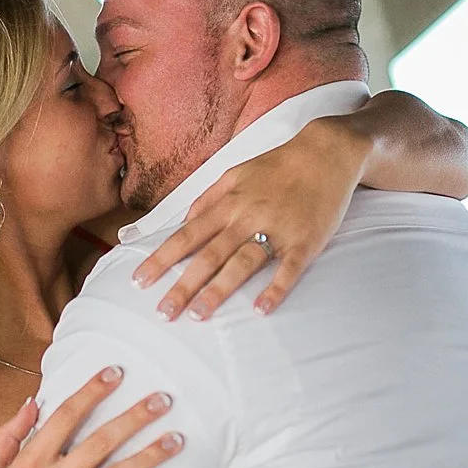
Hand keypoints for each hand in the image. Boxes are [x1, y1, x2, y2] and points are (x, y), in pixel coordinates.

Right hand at [0, 368, 184, 467]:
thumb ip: (8, 438)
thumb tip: (31, 403)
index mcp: (29, 464)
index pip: (65, 417)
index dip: (92, 391)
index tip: (116, 372)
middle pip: (101, 441)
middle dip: (135, 416)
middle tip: (164, 398)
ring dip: (152, 455)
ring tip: (180, 438)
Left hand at [134, 115, 368, 320]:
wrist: (326, 153)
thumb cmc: (278, 165)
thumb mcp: (236, 173)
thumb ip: (207, 198)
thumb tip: (182, 221)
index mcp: (229, 203)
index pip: (187, 235)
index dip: (162, 258)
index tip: (140, 281)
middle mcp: (248, 216)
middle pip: (209, 255)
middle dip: (183, 285)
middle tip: (164, 313)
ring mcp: (277, 229)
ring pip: (243, 263)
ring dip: (220, 290)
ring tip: (199, 315)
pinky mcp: (305, 241)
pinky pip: (288, 268)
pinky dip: (275, 289)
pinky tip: (261, 309)